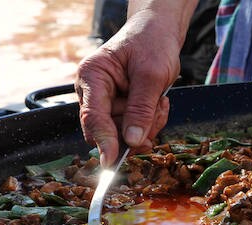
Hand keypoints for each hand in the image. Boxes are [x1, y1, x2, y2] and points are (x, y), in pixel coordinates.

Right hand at [75, 2, 196, 165]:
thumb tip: (131, 141)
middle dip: (137, 129)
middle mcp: (92, 92)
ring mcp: (105, 103)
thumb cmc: (151, 44)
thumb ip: (141, 109)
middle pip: (108, 131)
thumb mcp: (151, 75)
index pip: (93, 117)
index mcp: (92, 76)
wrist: (157, 34)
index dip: (104, 141)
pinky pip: (133, 130)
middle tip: (158, 111)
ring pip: (124, 134)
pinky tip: (157, 104)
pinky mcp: (118, 110)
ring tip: (160, 101)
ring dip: (148, 124)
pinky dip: (149, 122)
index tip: (112, 162)